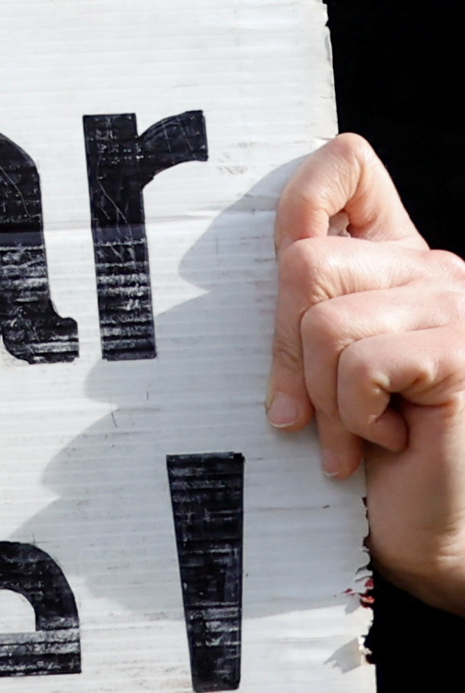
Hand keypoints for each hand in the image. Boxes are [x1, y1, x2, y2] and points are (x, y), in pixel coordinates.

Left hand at [272, 133, 464, 609]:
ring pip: (324, 322)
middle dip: (286, 349)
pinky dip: (354, 415)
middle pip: (303, 262)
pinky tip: (388, 439)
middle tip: (306, 410)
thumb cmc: (367, 445)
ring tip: (355, 430)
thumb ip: (303, 299)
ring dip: (322, 395)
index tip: (286, 257)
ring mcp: (453, 307)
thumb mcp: (320, 359)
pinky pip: (360, 363)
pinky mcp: (461, 353)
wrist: (429, 527)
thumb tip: (248, 258)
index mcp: (396, 256)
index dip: (303, 194)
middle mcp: (432, 269)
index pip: (347, 165)